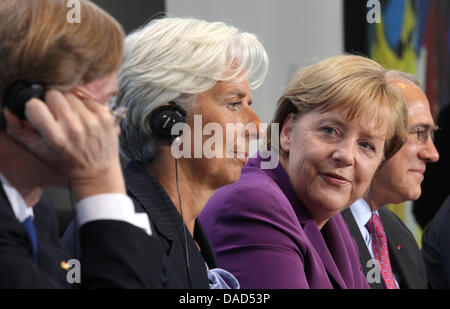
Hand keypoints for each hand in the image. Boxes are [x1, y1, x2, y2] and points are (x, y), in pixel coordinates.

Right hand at [4, 90, 125, 199]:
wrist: (98, 172)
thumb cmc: (67, 162)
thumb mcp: (40, 151)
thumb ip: (20, 131)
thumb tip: (10, 110)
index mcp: (55, 137)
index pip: (34, 105)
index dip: (36, 108)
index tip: (42, 115)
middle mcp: (73, 127)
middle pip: (54, 95)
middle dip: (54, 104)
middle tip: (59, 116)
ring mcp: (91, 121)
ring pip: (72, 95)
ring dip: (71, 105)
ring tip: (74, 119)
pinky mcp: (105, 117)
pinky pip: (89, 100)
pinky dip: (87, 107)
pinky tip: (87, 120)